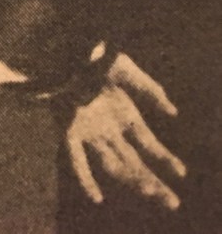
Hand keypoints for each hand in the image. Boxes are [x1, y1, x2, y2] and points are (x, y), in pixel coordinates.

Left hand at [66, 53, 185, 210]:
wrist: (68, 48)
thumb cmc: (96, 57)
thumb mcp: (128, 72)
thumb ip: (150, 90)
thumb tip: (173, 112)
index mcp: (124, 114)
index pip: (148, 144)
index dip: (164, 158)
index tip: (181, 172)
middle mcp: (109, 128)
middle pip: (134, 162)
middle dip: (153, 181)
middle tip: (172, 202)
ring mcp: (91, 132)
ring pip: (113, 164)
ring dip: (130, 178)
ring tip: (149, 190)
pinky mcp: (70, 131)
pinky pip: (78, 160)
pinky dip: (86, 178)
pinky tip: (97, 196)